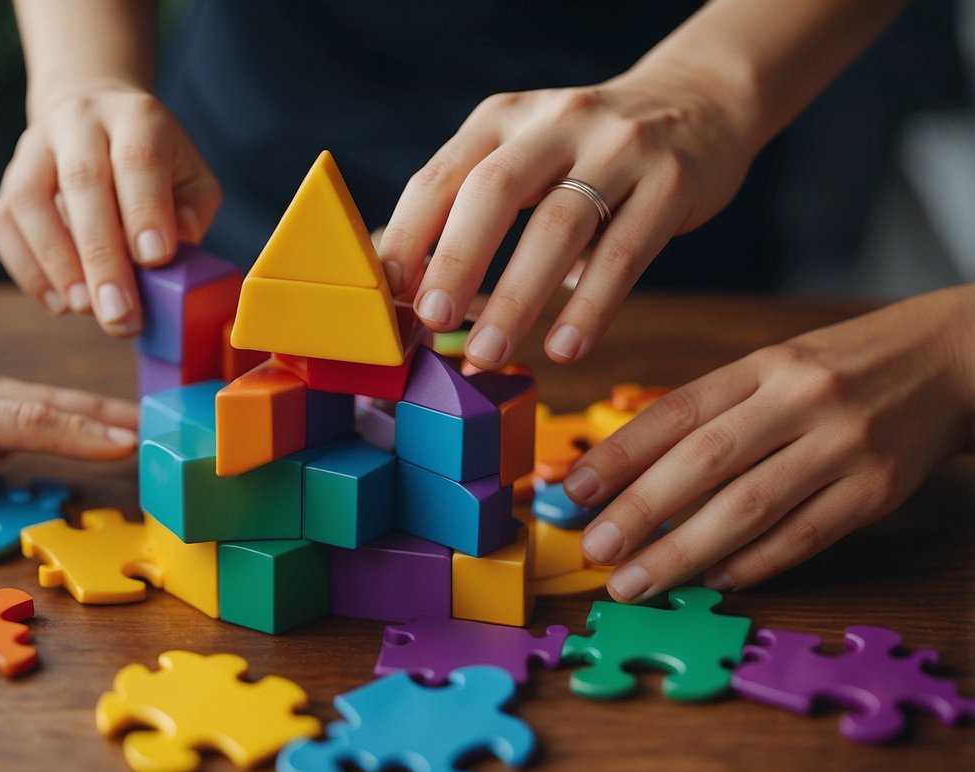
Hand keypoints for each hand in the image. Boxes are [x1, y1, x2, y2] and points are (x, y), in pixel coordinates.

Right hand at [0, 81, 221, 335]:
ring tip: (86, 309)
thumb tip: (175, 246)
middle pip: (83, 183)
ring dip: (58, 264)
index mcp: (136, 118)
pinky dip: (28, 270)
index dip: (144, 210)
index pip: (137, 159)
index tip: (155, 259)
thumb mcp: (192, 177)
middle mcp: (80, 122)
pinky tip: (58, 302)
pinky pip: (5, 225)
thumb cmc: (155, 163)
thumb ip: (193, 210)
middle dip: (102, 255)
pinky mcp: (8, 180)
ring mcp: (35, 148)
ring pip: (31, 201)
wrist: (95, 118)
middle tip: (119, 311)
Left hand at [377, 62, 756, 369]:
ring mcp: (619, 147)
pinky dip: (590, 305)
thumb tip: (412, 299)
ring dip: (518, 298)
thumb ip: (472, 210)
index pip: (439, 177)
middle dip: (457, 260)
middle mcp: (555, 122)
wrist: (696, 105)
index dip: (408, 238)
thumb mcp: (523, 156)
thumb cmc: (585, 154)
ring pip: (559, 226)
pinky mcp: (672, 181)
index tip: (386, 298)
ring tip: (489, 353)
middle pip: (494, 190)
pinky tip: (566, 348)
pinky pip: (625, 253)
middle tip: (431, 322)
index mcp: (501, 118)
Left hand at [563, 286, 974, 601]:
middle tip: (595, 549)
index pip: (676, 411)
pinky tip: (712, 580)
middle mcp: (801, 400)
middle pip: (705, 461)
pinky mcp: (877, 492)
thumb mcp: (772, 369)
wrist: (948, 361)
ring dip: (683, 552)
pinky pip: (803, 538)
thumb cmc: (838, 371)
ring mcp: (844, 446)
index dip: (619, 454)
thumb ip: (710, 413)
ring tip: (635, 581)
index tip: (574, 490)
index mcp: (763, 365)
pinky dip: (754, 564)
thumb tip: (627, 472)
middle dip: (641, 511)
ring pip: (750, 507)